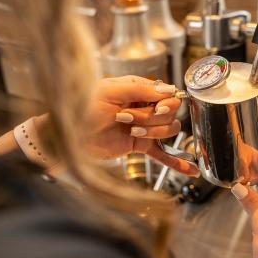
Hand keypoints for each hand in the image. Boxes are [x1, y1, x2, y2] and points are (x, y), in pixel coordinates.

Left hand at [83, 75, 198, 175]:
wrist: (66, 136)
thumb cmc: (81, 108)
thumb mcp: (109, 90)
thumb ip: (141, 88)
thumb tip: (170, 90)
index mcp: (139, 89)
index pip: (168, 95)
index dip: (164, 104)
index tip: (155, 108)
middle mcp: (145, 107)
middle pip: (169, 114)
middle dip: (151, 118)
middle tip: (127, 119)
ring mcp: (144, 127)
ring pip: (168, 131)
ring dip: (153, 133)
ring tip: (131, 132)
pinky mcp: (140, 146)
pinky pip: (162, 154)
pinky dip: (176, 162)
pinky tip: (191, 169)